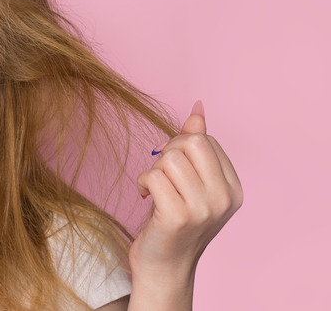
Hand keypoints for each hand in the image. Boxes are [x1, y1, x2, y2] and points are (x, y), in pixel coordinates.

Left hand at [130, 101, 242, 289]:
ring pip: (170, 158)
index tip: (170, 166)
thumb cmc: (173, 221)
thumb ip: (196, 146)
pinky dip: (142, 181)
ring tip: (154, 188)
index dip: (179, 145)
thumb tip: (197, 109)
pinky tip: (145, 196)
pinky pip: (154, 177)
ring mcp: (203, 209)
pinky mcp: (178, 218)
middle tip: (160, 175)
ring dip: (153, 169)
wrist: (164, 267)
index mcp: (233, 188)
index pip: (205, 140)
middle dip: (167, 152)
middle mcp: (224, 199)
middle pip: (190, 143)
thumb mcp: (190, 182)